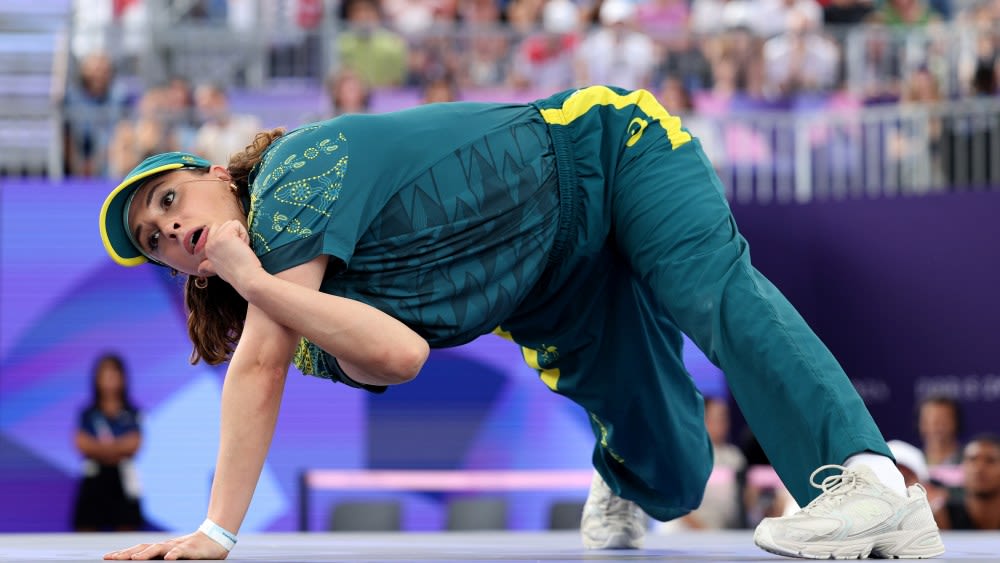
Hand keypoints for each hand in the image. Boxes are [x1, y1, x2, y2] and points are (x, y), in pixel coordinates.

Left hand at [104, 531, 229, 559]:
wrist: (216, 538)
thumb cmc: (194, 550)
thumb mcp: (175, 556)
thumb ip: (163, 558)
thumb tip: (143, 562)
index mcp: (161, 548)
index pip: (139, 549)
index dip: (123, 553)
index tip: (107, 557)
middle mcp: (167, 546)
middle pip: (144, 548)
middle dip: (127, 553)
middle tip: (111, 558)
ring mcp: (178, 546)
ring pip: (160, 548)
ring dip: (147, 554)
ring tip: (135, 559)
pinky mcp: (192, 549)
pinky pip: (182, 551)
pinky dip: (175, 554)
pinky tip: (169, 558)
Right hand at [199, 220, 260, 292]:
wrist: (246, 278)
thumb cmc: (236, 274)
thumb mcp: (217, 269)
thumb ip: (208, 265)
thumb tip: (200, 269)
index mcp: (207, 249)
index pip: (216, 231)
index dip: (229, 239)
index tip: (233, 254)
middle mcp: (209, 243)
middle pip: (223, 225)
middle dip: (234, 234)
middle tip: (237, 251)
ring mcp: (216, 239)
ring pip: (231, 224)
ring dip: (240, 235)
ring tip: (240, 250)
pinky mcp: (225, 235)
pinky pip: (237, 224)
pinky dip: (244, 234)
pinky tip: (243, 246)